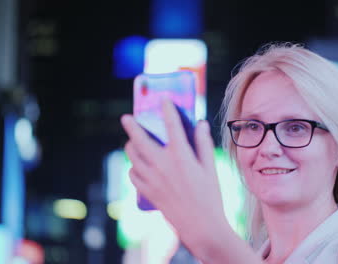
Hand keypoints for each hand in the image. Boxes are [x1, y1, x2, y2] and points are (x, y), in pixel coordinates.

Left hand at [121, 99, 229, 255]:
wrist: (201, 226)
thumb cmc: (210, 197)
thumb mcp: (210, 168)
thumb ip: (204, 144)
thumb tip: (201, 123)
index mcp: (182, 156)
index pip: (172, 125)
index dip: (167, 109)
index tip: (163, 99)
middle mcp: (163, 165)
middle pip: (141, 139)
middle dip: (132, 126)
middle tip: (126, 118)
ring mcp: (153, 179)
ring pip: (132, 156)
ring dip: (131, 146)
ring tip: (133, 141)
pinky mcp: (148, 191)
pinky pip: (133, 174)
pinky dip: (134, 167)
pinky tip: (138, 166)